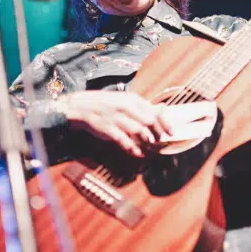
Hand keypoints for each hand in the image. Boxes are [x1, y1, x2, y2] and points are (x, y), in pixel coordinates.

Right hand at [56, 91, 172, 156]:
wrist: (79, 107)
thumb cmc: (103, 104)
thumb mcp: (122, 100)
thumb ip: (140, 106)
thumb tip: (160, 110)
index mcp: (130, 98)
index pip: (153, 111)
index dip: (164, 123)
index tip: (171, 132)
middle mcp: (125, 107)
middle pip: (150, 122)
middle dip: (158, 134)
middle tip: (161, 141)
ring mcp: (117, 119)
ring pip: (140, 133)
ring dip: (148, 142)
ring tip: (150, 148)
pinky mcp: (109, 131)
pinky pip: (126, 142)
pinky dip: (134, 149)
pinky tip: (138, 153)